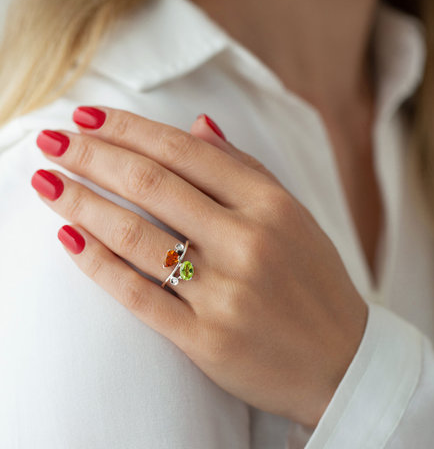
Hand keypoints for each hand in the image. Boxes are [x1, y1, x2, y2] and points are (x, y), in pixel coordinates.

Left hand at [31, 106, 367, 427]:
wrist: (342, 359)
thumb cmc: (315, 282)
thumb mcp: (293, 216)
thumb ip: (244, 169)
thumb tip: (197, 125)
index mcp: (270, 206)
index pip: (185, 151)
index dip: (130, 129)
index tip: (89, 117)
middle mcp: (247, 243)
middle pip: (152, 184)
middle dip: (93, 156)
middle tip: (54, 140)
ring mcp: (224, 293)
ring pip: (136, 236)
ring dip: (82, 204)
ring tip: (48, 183)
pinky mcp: (205, 338)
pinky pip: (138, 294)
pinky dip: (98, 264)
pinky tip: (69, 240)